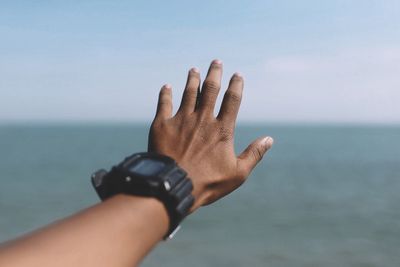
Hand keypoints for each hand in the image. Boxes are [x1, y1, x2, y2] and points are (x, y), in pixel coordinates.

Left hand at [148, 60, 272, 210]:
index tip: (237, 74)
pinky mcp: (162, 125)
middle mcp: (202, 119)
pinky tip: (166, 86)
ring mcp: (181, 120)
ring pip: (188, 93)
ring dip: (192, 79)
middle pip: (210, 89)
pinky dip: (165, 94)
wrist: (173, 185)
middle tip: (216, 61)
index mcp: (222, 129)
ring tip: (194, 70)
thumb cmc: (208, 183)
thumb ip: (254, 154)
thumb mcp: (238, 173)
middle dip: (214, 73)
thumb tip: (269, 139)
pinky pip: (164, 104)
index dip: (236, 85)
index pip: (232, 100)